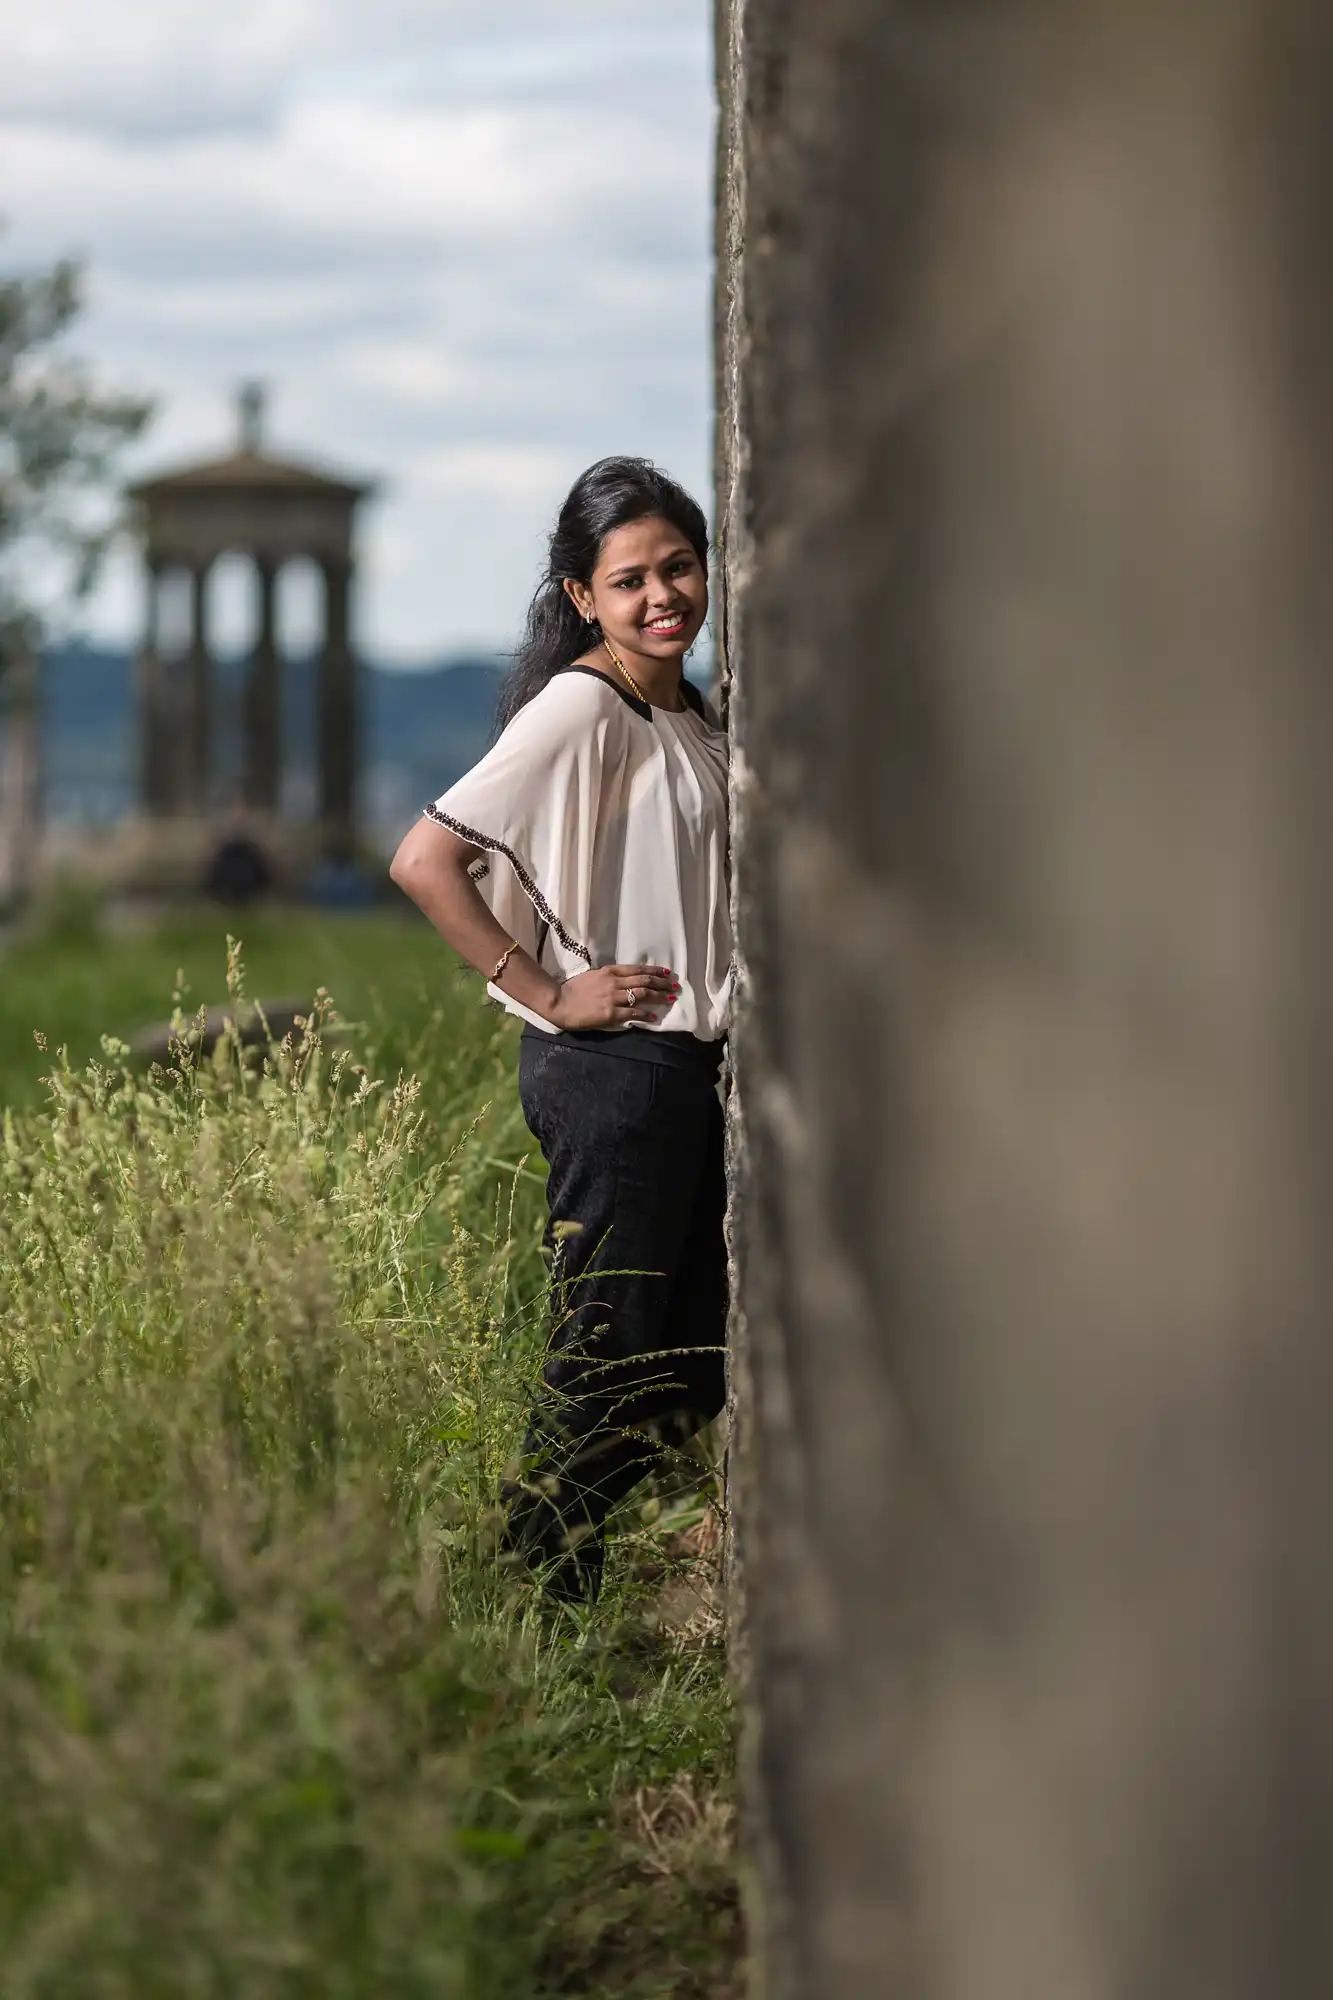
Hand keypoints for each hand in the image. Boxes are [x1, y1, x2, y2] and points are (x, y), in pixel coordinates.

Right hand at [549, 963, 679, 1030]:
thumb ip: (609, 977)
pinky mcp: (611, 1013)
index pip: (637, 969)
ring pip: (642, 994)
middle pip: (644, 980)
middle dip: (661, 983)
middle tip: (674, 985)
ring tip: (670, 998)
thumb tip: (625, 980)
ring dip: (658, 996)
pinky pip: (632, 1012)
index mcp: (609, 971)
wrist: (560, 1002)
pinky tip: (654, 1017)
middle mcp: (614, 982)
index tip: (666, 972)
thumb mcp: (593, 976)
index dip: (654, 970)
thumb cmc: (573, 989)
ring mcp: (613, 997)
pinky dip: (645, 1014)